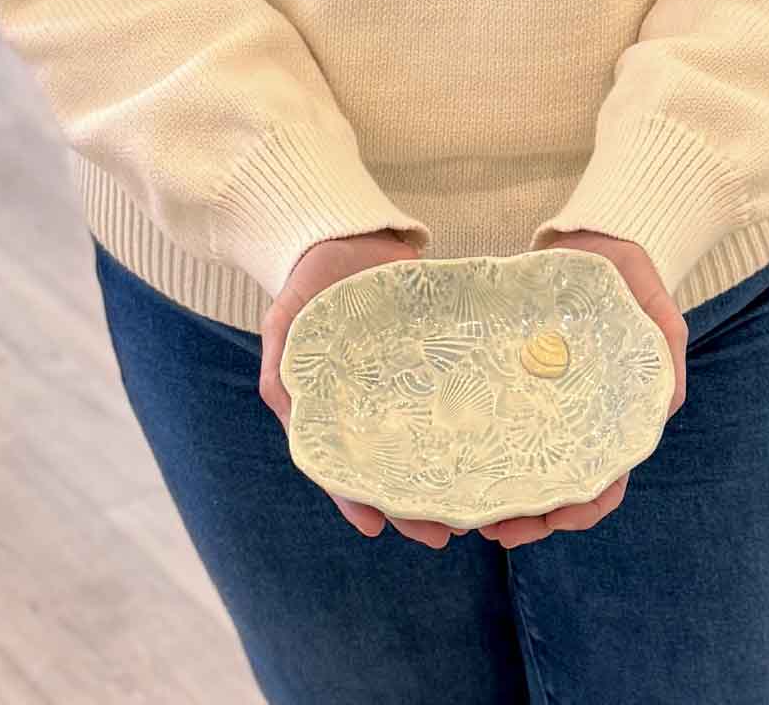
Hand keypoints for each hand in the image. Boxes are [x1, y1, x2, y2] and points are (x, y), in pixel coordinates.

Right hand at [260, 229, 465, 548]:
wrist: (345, 236)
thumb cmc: (307, 286)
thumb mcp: (283, 323)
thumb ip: (279, 369)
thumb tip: (282, 407)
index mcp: (331, 408)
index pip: (342, 467)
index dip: (355, 499)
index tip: (375, 528)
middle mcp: (369, 406)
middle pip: (390, 467)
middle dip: (412, 505)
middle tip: (444, 533)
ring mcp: (404, 387)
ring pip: (425, 443)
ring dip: (446, 477)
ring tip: (475, 511)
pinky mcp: (435, 360)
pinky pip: (453, 397)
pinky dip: (467, 426)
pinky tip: (489, 449)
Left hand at [471, 229, 687, 549]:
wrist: (595, 240)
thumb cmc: (630, 279)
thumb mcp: (658, 309)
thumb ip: (667, 348)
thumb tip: (669, 402)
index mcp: (617, 417)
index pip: (605, 482)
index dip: (583, 509)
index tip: (554, 520)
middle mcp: (580, 420)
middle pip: (560, 488)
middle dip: (532, 518)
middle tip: (494, 529)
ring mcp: (548, 403)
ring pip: (528, 467)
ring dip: (505, 496)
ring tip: (471, 512)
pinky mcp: (519, 381)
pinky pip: (503, 424)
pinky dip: (488, 452)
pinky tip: (464, 460)